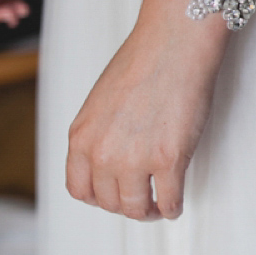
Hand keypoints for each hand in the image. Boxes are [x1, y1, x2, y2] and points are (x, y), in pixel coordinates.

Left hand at [65, 0, 230, 220]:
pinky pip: (169, 201)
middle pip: (109, 203)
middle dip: (126, 206)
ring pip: (137, 208)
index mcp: (81, 137)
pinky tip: (176, 203)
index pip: (79, 189)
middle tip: (142, 202)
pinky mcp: (169, 160)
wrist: (174, 42)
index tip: (113, 195)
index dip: (98, 198)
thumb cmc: (145, 60)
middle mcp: (102, 153)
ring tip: (159, 206)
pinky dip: (173, 208)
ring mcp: (135, 159)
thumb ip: (101, 132)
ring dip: (149, 212)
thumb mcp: (102, 101)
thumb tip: (113, 156)